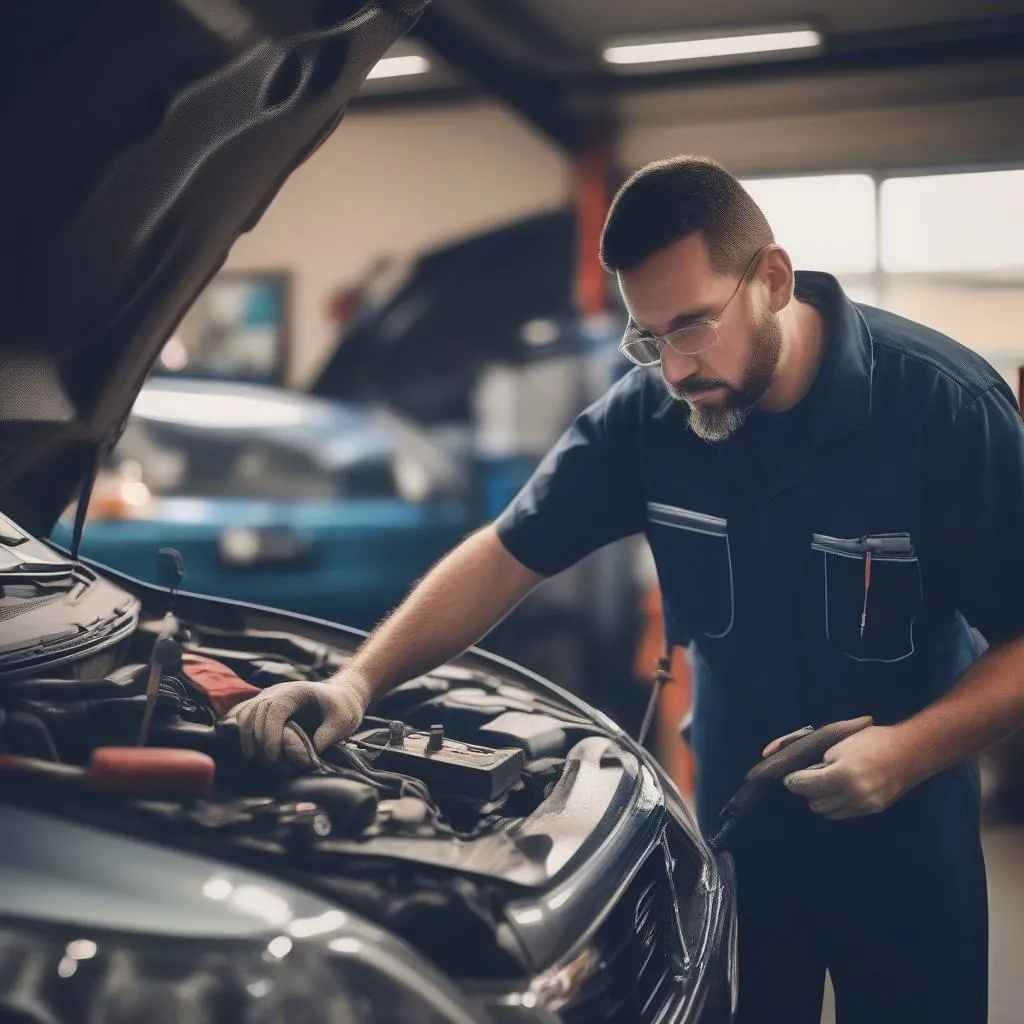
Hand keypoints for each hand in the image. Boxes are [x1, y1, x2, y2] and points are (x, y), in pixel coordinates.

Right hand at [225, 671, 372, 763]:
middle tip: (268, 763)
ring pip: (246, 713)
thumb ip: (327, 737)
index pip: (274, 708)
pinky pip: (244, 715)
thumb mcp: (343, 721)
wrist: (340, 696)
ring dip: (246, 737)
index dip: (270, 733)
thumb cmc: (342, 708)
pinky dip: (240, 730)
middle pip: (256, 712)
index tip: (273, 757)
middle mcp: (277, 691)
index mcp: (296, 691)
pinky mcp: (263, 707)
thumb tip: (308, 756)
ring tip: (255, 759)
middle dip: (257, 739)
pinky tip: (244, 747)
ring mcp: (268, 697)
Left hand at [781, 722, 916, 819]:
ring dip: (820, 800)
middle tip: (808, 778)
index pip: (806, 786)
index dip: (794, 781)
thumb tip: (796, 769)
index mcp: (843, 774)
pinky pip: (843, 814)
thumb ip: (817, 758)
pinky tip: (838, 791)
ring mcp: (864, 805)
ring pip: (828, 812)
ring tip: (825, 784)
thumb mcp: (839, 742)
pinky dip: (835, 805)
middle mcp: (853, 794)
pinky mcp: (872, 811)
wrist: (912, 752)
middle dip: (806, 791)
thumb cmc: (873, 740)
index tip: (789, 777)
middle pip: (815, 803)